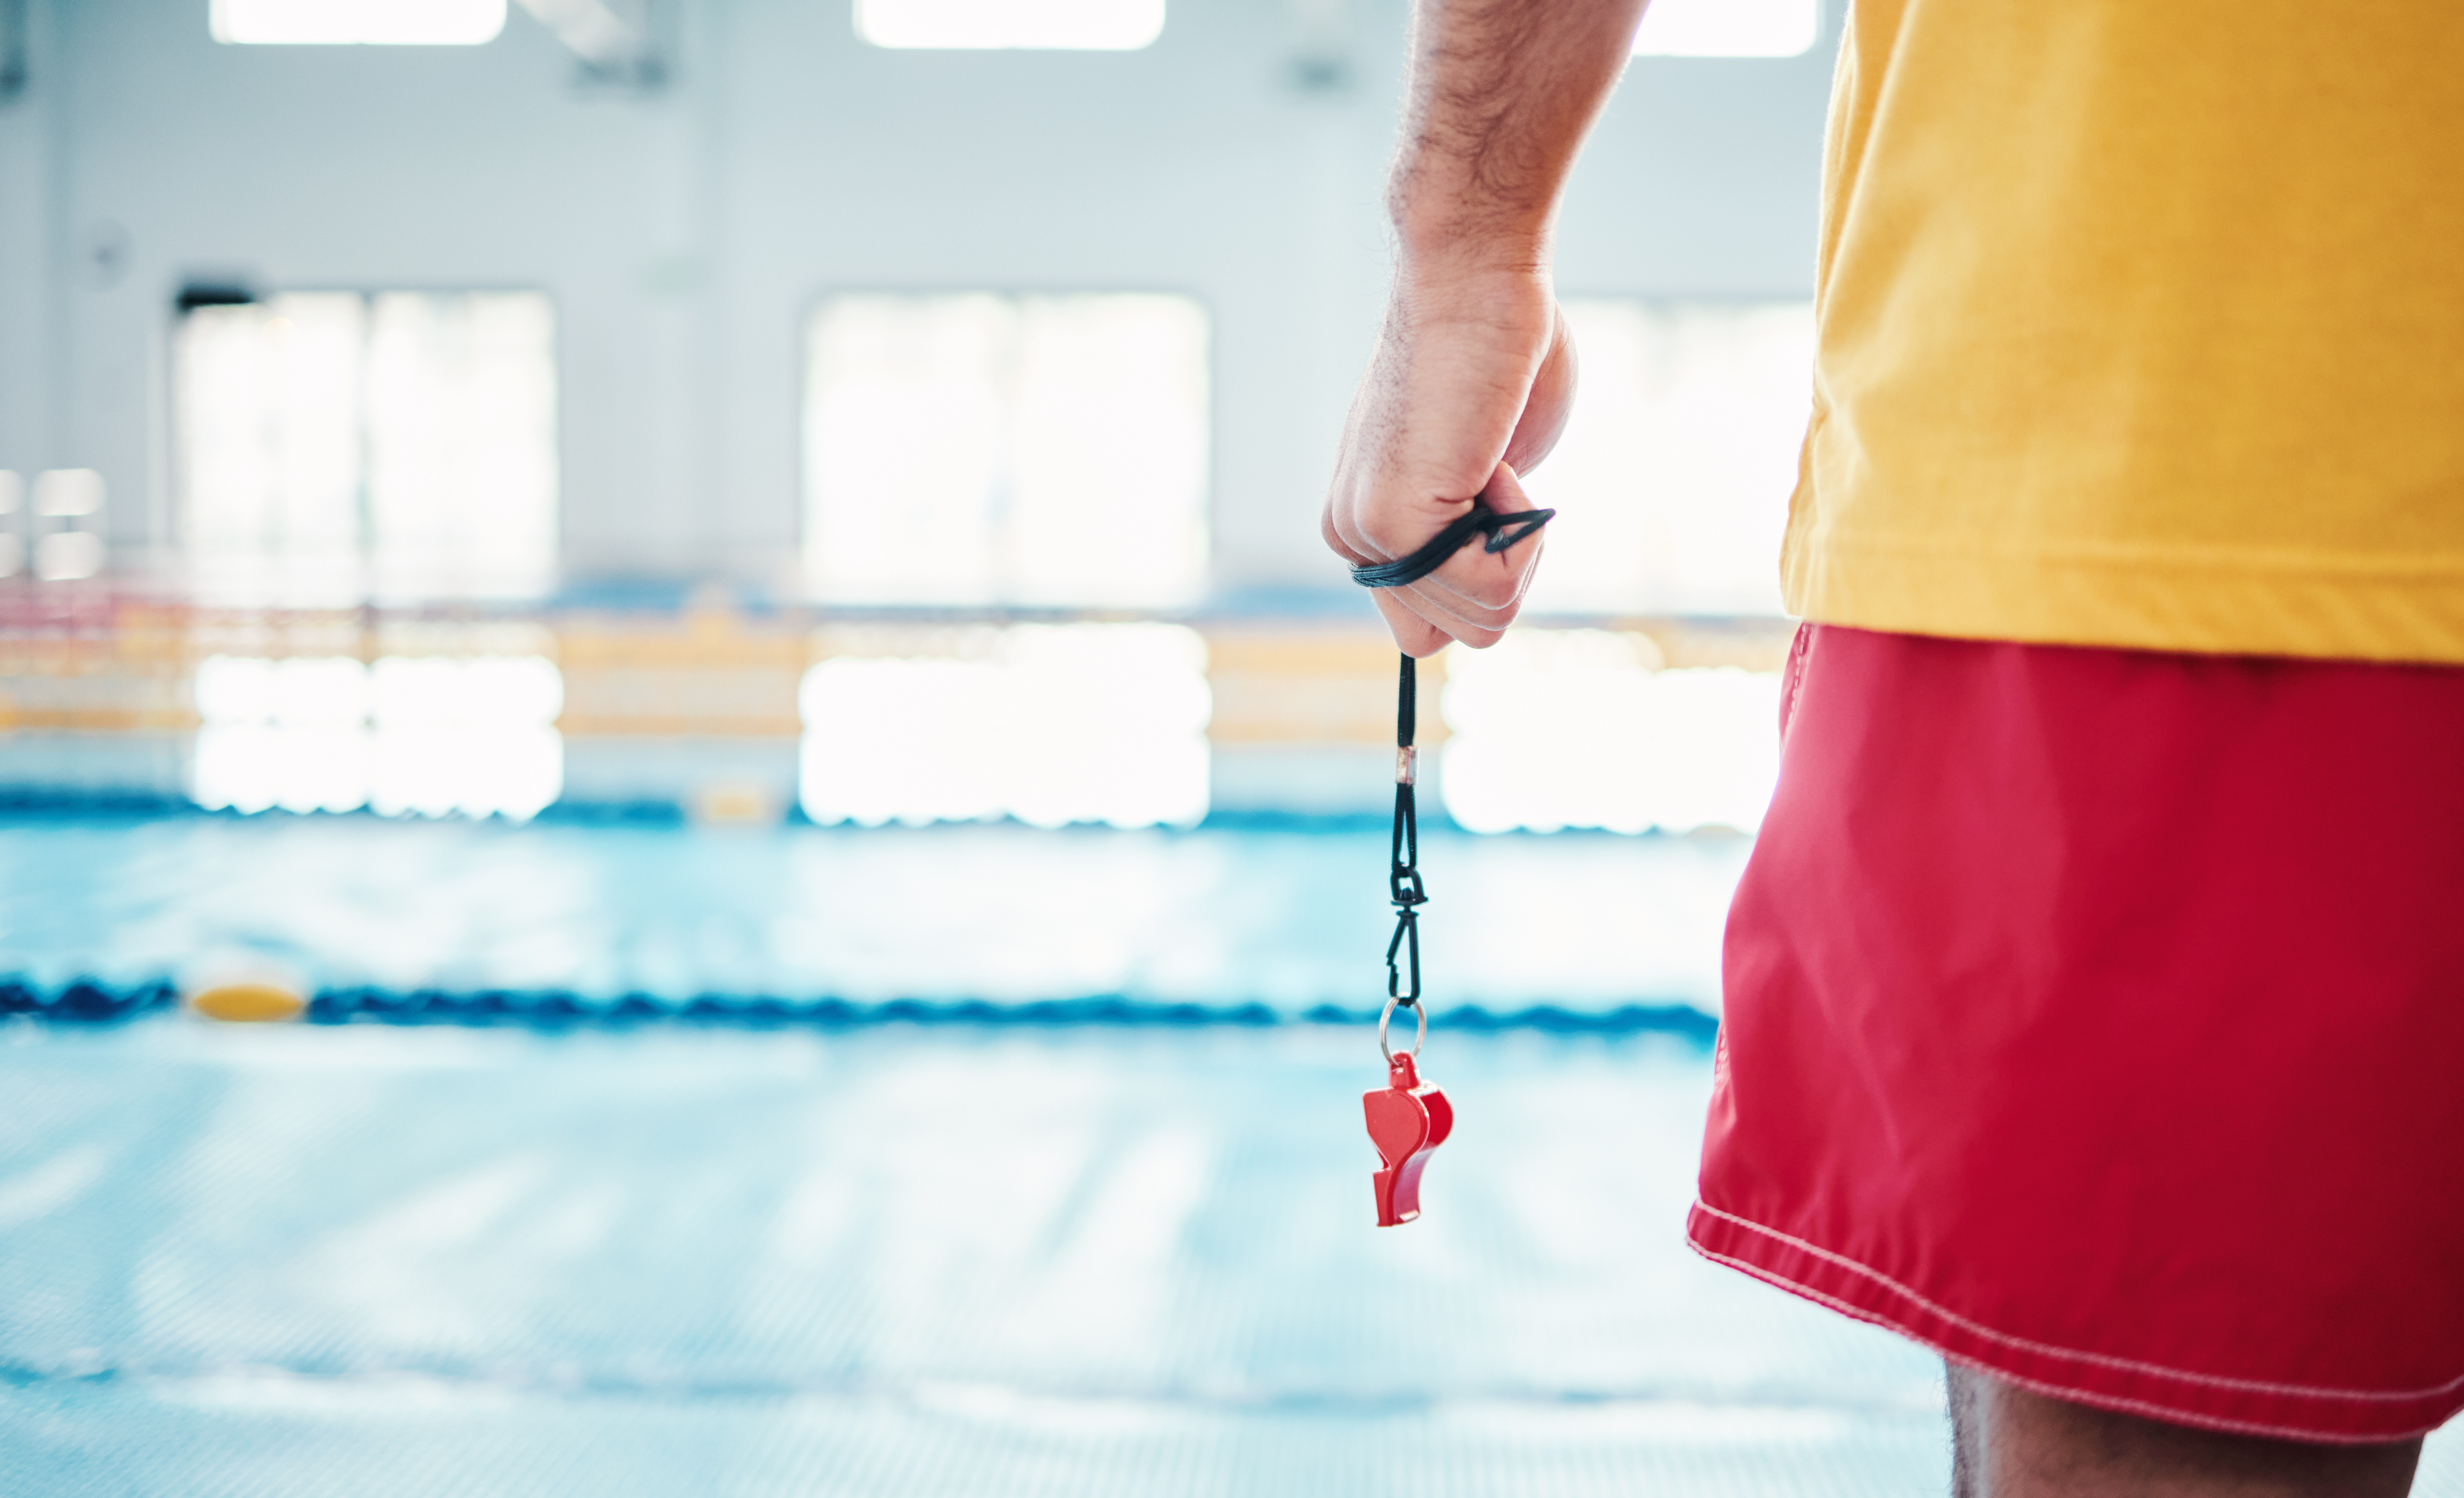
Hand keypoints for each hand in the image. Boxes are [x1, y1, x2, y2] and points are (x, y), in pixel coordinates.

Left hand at [1322, 265, 1577, 654]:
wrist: (1475, 279)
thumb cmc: (1499, 354)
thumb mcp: (1490, 472)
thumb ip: (1476, 535)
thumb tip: (1489, 577)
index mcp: (1369, 527)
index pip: (1429, 632)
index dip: (1489, 580)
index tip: (1495, 494)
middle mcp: (1355, 538)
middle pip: (1465, 633)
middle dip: (1513, 563)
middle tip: (1498, 469)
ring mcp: (1367, 534)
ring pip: (1486, 619)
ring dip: (1520, 543)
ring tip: (1492, 456)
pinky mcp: (1392, 524)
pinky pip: (1493, 586)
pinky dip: (1522, 529)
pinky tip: (1493, 457)